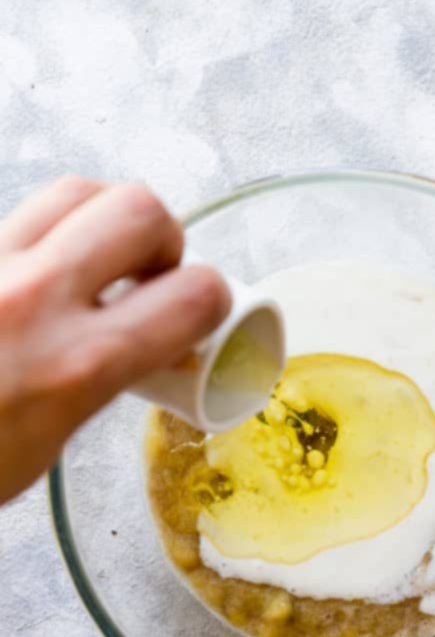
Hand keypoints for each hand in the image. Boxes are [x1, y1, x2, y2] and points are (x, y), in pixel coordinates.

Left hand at [0, 177, 229, 504]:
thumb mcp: (46, 446)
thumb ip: (95, 381)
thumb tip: (125, 345)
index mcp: (74, 366)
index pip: (192, 293)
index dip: (213, 297)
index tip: (202, 311)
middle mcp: (31, 299)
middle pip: (139, 208)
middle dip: (163, 238)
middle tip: (150, 276)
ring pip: (73, 190)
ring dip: (102, 219)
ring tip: (94, 262)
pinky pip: (13, 217)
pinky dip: (38, 236)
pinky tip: (28, 275)